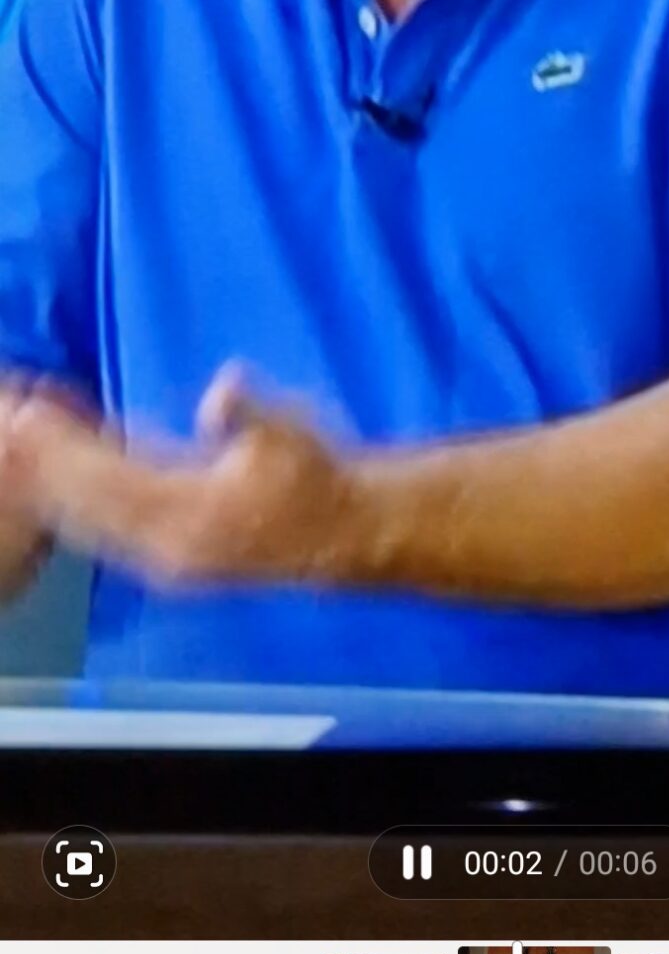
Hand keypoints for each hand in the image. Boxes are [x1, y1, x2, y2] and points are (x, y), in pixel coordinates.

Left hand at [0, 364, 362, 587]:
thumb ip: (250, 416)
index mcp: (192, 517)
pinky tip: (67, 469)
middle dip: (43, 467)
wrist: (349, 535)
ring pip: (90, 523)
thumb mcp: (294, 435)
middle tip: (9, 425)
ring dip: (53, 484)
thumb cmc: (322, 478)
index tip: (28, 416)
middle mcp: (167, 548)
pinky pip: (107, 527)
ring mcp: (165, 558)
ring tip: (24, 443)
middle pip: (85, 507)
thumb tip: (220, 395)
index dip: (65, 448)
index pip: (109, 480)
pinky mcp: (169, 555)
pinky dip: (78, 498)